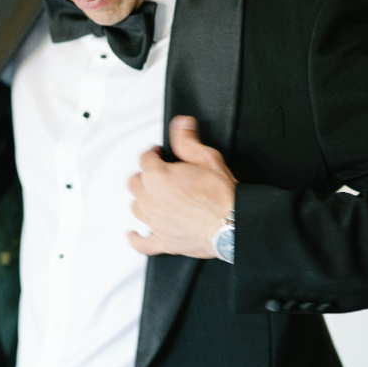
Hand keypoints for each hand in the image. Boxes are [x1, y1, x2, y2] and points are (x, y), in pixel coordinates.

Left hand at [128, 115, 236, 257]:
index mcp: (157, 177)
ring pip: (136, 208)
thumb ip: (188, 141)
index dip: (153, 154)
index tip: (159, 154)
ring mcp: (155, 222)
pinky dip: (136, 238)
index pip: (145, 159)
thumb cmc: (221, 194)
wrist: (233, 224)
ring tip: (153, 196)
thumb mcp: (207, 158)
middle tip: (159, 174)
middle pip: (135, 183)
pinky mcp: (163, 242)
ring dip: (142, 200)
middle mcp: (150, 200)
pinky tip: (134, 234)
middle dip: (145, 176)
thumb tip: (180, 124)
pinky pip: (142, 243)